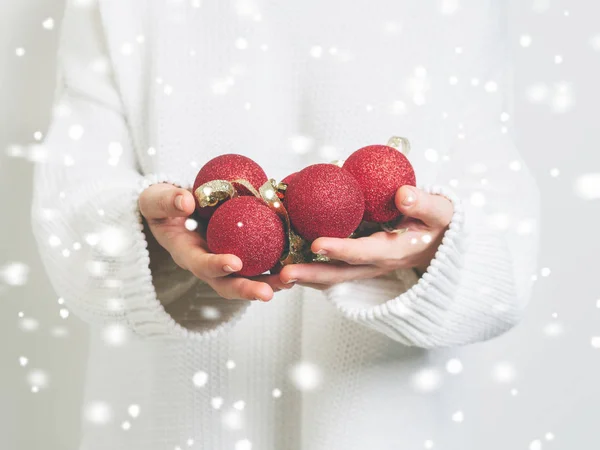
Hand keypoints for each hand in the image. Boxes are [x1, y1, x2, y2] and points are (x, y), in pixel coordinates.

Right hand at [139, 183, 290, 300]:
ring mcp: (224, 262)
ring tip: (290, 282)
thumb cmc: (163, 204)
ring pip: (247, 279)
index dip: (215, 265)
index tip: (234, 262)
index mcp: (186, 253)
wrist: (174, 207)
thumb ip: (167, 200)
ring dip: (268, 283)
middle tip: (267, 294)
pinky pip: (259, 263)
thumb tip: (186, 202)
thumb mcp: (156, 199)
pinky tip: (296, 262)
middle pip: (226, 284)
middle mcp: (207, 263)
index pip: (200, 264)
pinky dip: (276, 265)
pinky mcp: (240, 254)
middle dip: (247, 290)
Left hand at [278, 186, 453, 288]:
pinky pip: (332, 271)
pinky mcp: (358, 264)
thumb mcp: (439, 212)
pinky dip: (310, 270)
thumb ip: (423, 203)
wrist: (441, 242)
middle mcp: (374, 264)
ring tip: (275, 276)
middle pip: (339, 275)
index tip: (317, 244)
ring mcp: (365, 267)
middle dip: (310, 275)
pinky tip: (287, 263)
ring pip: (332, 277)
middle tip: (282, 274)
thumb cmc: (438, 224)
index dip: (341, 249)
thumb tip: (402, 194)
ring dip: (305, 278)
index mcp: (393, 251)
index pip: (363, 252)